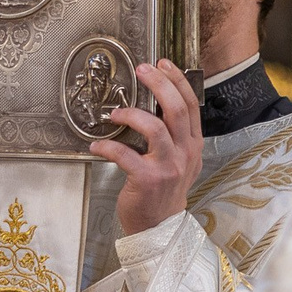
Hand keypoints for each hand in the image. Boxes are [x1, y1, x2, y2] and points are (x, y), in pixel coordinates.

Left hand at [91, 59, 200, 234]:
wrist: (160, 228)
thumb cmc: (164, 192)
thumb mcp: (180, 161)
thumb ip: (174, 136)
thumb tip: (156, 104)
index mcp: (193, 145)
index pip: (191, 105)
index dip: (177, 81)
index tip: (163, 64)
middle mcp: (185, 153)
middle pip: (176, 109)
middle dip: (158, 84)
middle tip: (142, 69)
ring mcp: (168, 167)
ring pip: (154, 127)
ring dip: (131, 114)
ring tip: (116, 113)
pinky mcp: (148, 180)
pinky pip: (124, 154)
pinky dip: (107, 147)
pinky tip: (97, 146)